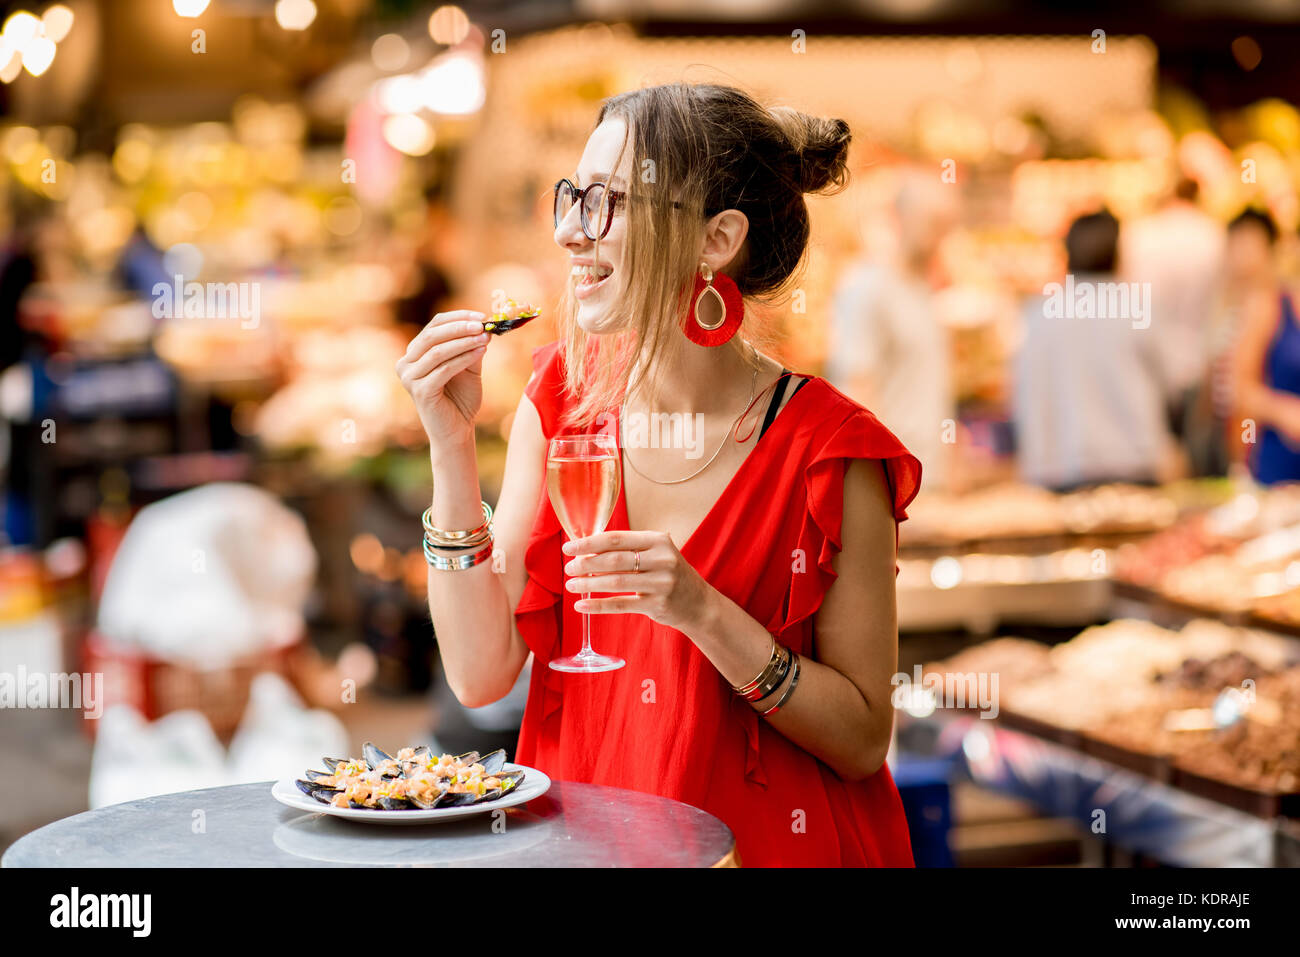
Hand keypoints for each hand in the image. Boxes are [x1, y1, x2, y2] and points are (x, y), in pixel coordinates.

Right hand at [396, 310, 490, 451]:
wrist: (457, 430)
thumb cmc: (461, 398)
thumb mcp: (469, 366)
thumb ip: (472, 346)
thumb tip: (484, 325)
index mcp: (415, 353)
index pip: (434, 325)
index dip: (458, 317)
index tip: (481, 316)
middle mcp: (406, 363)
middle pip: (432, 335)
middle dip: (460, 327)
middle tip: (483, 324)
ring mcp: (409, 378)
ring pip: (438, 351)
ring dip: (464, 342)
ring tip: (485, 338)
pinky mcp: (419, 391)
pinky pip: (443, 369)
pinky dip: (463, 358)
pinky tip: (480, 353)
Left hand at [561, 530, 715, 633]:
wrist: (698, 604)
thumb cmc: (668, 575)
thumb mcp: (656, 554)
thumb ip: (628, 549)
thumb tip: (587, 549)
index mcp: (658, 540)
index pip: (616, 538)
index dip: (589, 542)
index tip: (569, 547)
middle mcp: (662, 559)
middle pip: (615, 559)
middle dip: (586, 563)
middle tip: (568, 567)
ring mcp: (662, 583)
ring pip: (616, 581)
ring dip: (589, 583)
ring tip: (571, 585)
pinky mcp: (658, 605)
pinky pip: (621, 604)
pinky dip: (598, 604)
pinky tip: (582, 605)